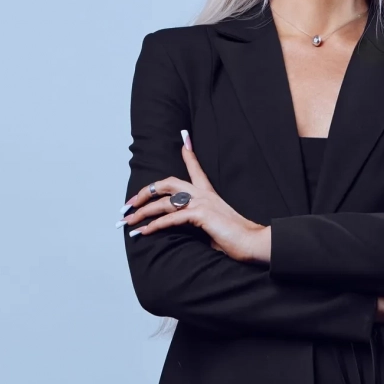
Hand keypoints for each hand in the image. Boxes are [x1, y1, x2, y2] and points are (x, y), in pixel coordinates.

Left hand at [119, 131, 268, 263]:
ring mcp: (202, 203)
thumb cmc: (237, 238)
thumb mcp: (215, 227)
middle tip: (130, 202)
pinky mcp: (201, 214)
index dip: (189, 155)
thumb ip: (200, 223)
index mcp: (209, 195)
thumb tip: (189, 230)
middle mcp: (204, 195)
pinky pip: (171, 218)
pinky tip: (145, 231)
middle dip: (145, 192)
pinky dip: (155, 225)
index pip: (196, 170)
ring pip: (164, 202)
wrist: (254, 242)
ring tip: (129, 221)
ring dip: (143, 212)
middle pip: (168, 183)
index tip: (183, 142)